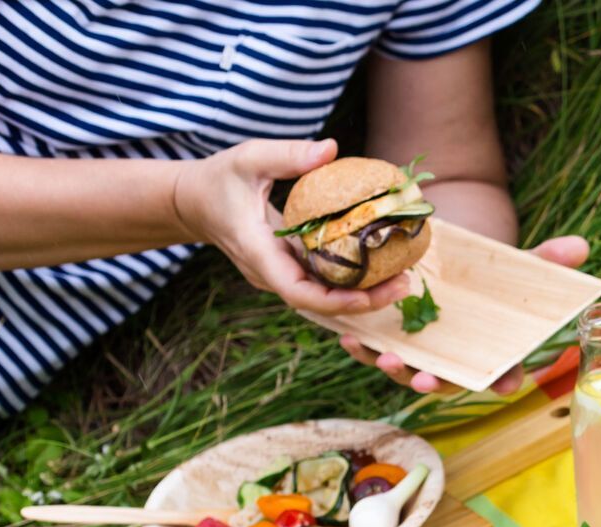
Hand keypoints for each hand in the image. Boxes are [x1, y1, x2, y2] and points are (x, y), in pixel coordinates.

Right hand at [173, 138, 408, 316]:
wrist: (194, 202)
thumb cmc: (219, 178)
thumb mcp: (249, 158)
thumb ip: (287, 155)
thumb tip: (330, 149)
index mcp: (258, 253)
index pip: (297, 292)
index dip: (335, 300)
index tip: (369, 294)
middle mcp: (271, 273)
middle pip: (320, 303)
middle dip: (364, 301)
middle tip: (406, 284)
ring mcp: (280, 274)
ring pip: (325, 297)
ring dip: (364, 293)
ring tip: (405, 278)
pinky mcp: (290, 268)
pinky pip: (323, 282)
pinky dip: (352, 279)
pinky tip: (384, 266)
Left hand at [339, 235, 592, 394]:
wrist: (444, 257)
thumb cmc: (483, 271)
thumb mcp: (512, 264)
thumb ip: (544, 260)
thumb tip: (581, 247)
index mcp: (489, 350)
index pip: (503, 372)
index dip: (503, 381)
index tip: (503, 386)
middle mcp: (454, 359)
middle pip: (449, 382)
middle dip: (436, 384)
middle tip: (425, 380)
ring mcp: (421, 353)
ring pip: (408, 372)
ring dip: (395, 371)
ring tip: (385, 357)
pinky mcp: (390, 340)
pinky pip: (373, 352)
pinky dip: (361, 349)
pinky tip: (350, 337)